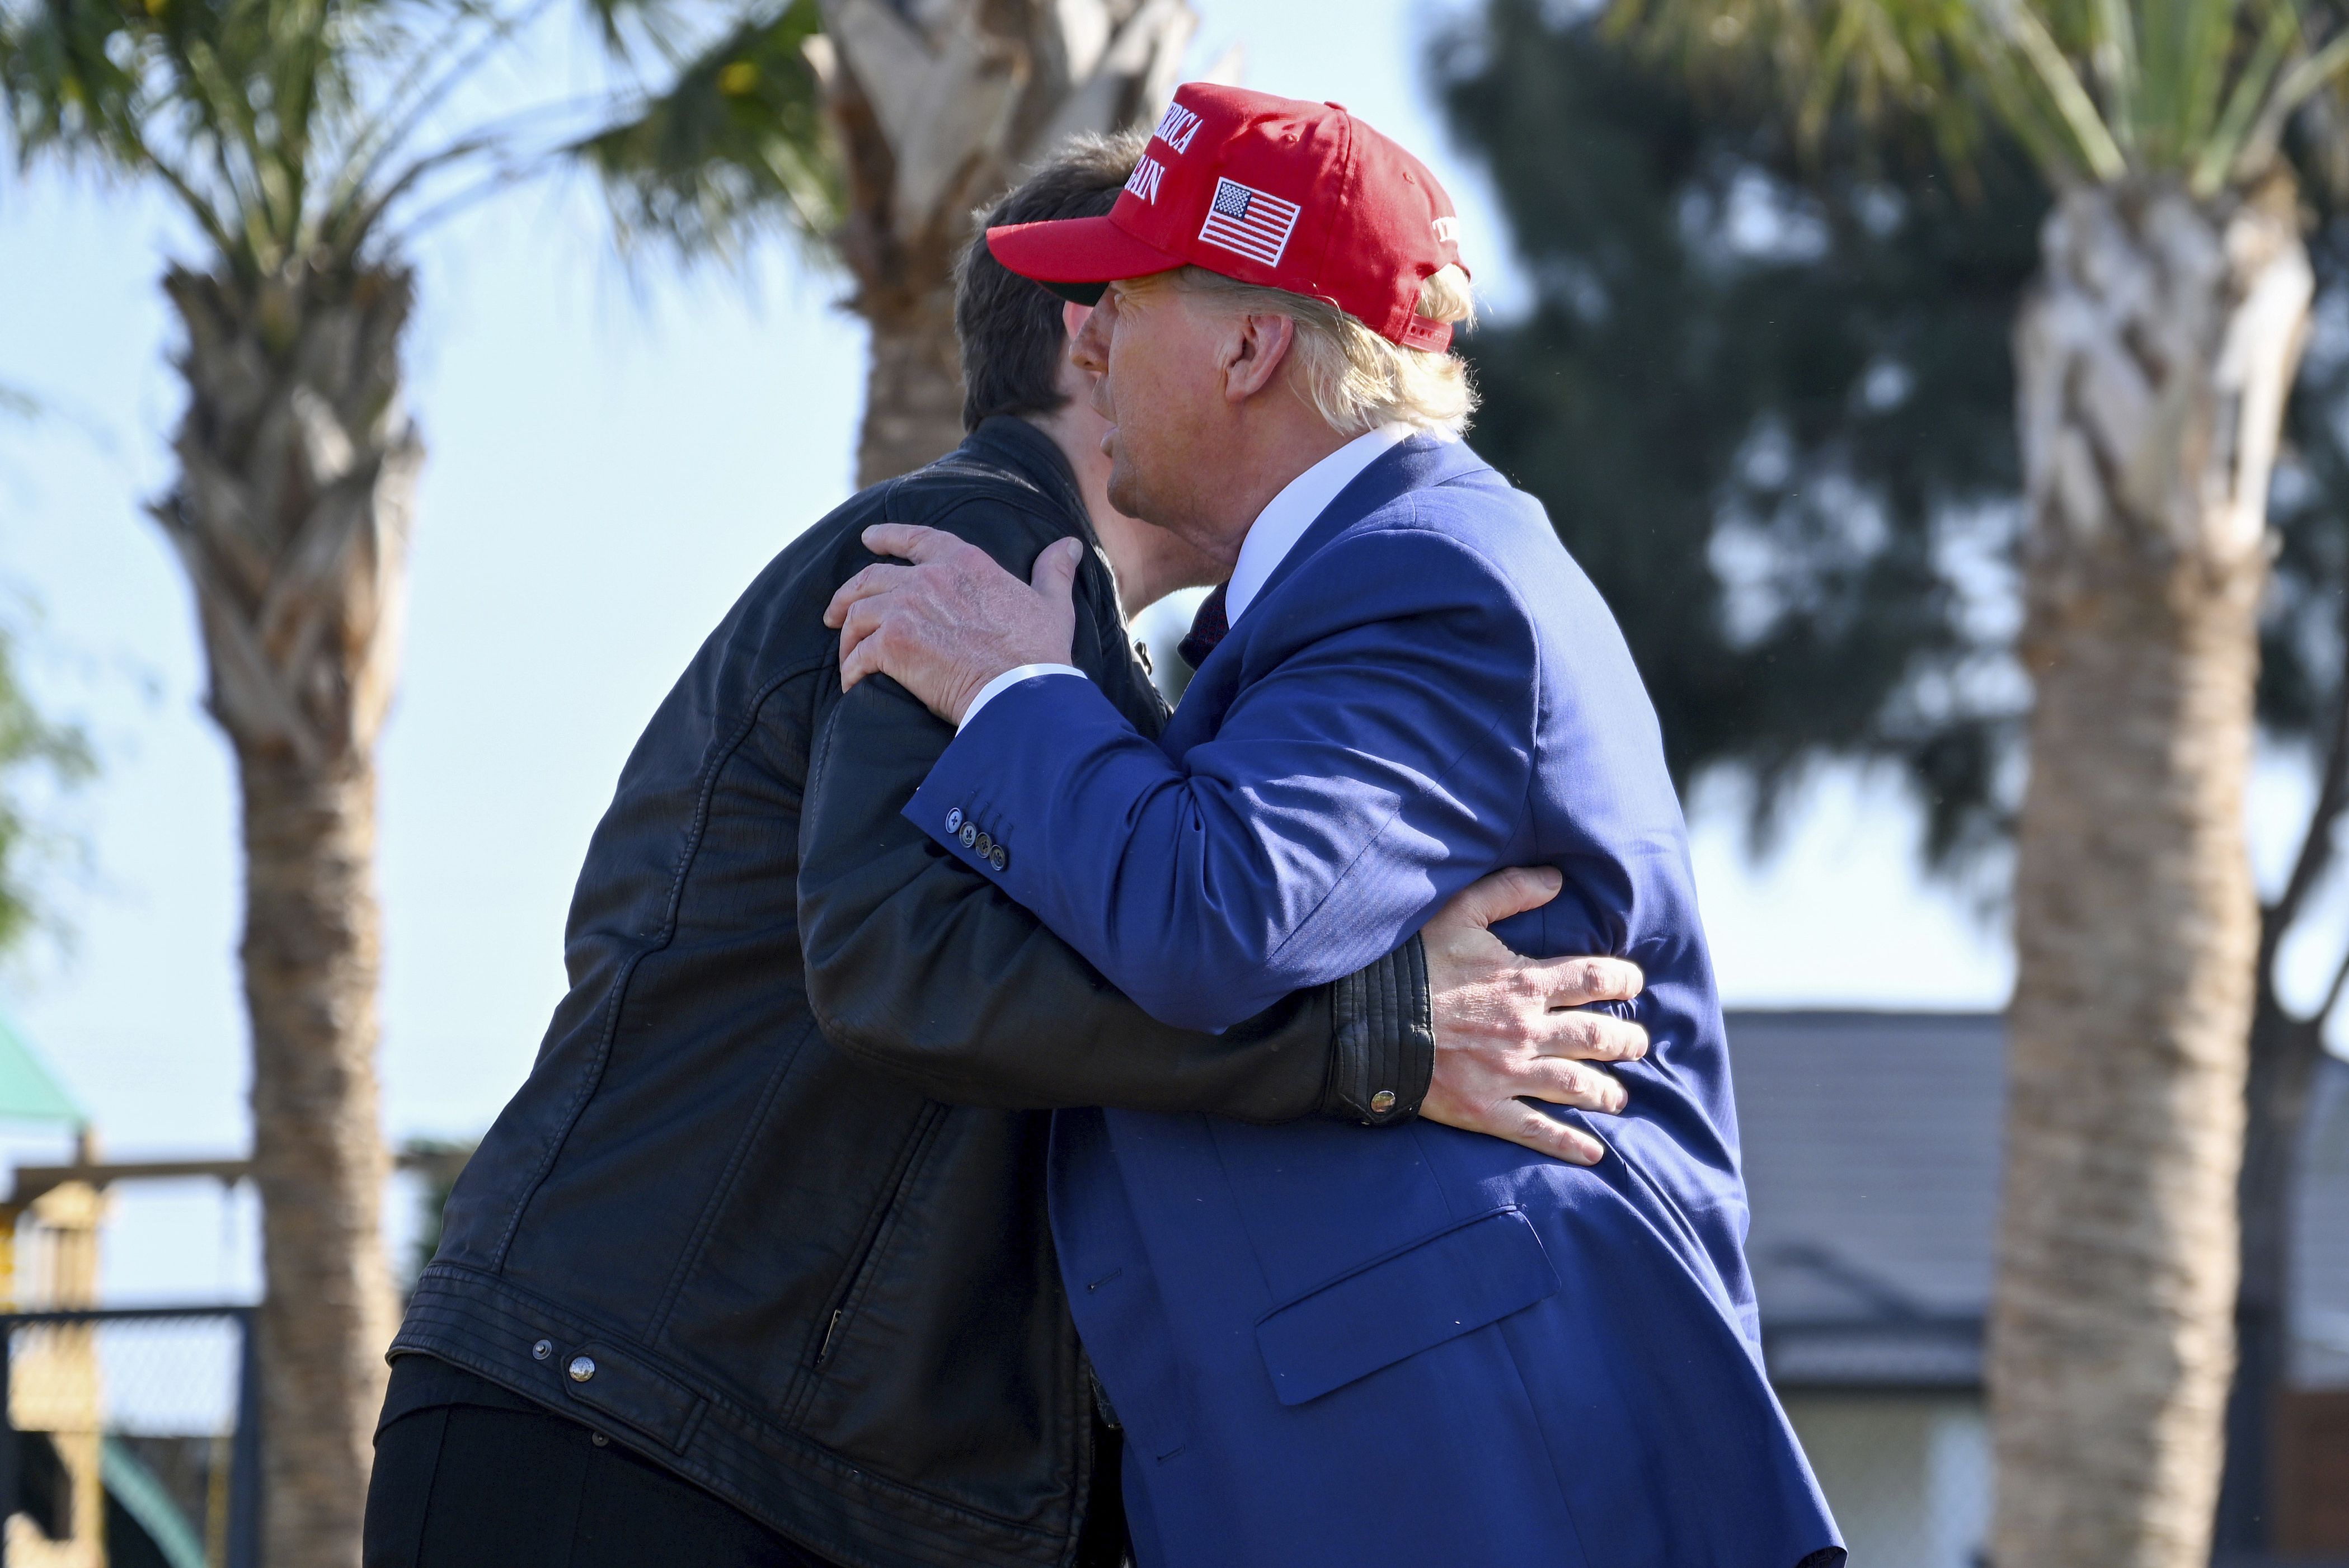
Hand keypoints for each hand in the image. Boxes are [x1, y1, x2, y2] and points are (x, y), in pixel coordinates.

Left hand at [824, 524, 1084, 723]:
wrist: (1022, 693)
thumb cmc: (1040, 653)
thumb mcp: (1053, 604)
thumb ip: (1054, 571)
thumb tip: (1069, 544)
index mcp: (965, 562)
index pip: (916, 538)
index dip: (887, 536)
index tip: (867, 540)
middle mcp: (929, 577)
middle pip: (870, 578)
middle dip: (846, 595)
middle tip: (835, 613)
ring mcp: (906, 609)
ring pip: (857, 615)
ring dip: (848, 638)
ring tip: (848, 657)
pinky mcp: (892, 645)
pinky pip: (857, 656)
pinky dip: (852, 671)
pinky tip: (854, 685)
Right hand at [1419, 866, 1647, 1165]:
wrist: (1365, 1021)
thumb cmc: (1410, 965)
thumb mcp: (1458, 914)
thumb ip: (1509, 891)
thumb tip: (1556, 879)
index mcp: (1524, 983)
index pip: (1594, 978)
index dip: (1622, 980)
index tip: (1633, 983)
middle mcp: (1526, 1030)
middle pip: (1597, 1037)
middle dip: (1626, 1041)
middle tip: (1638, 1044)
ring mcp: (1508, 1074)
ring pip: (1576, 1086)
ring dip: (1607, 1092)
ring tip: (1620, 1097)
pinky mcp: (1485, 1109)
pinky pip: (1537, 1130)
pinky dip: (1568, 1144)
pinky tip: (1594, 1153)